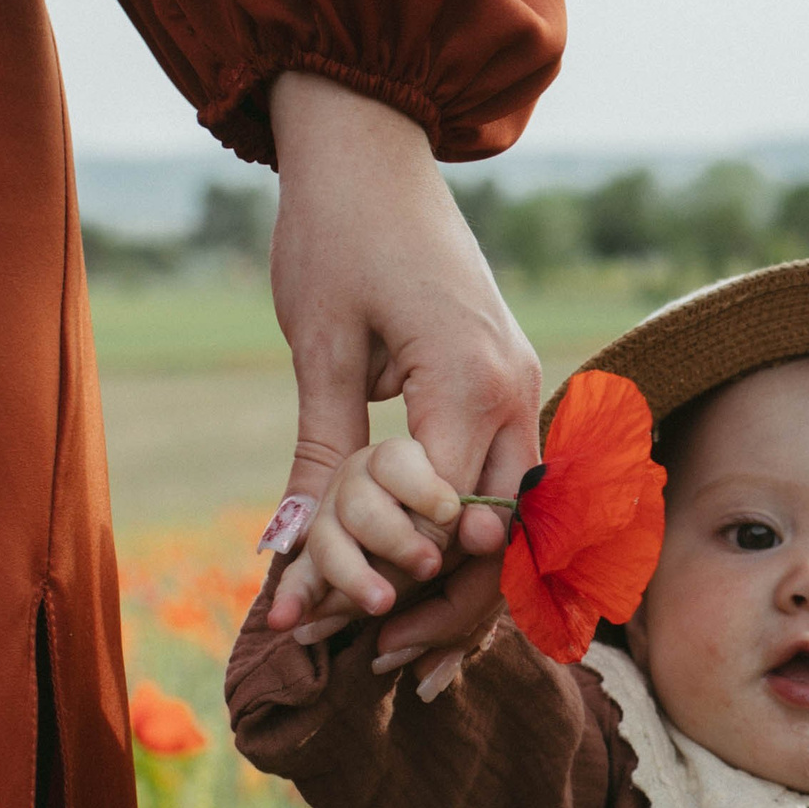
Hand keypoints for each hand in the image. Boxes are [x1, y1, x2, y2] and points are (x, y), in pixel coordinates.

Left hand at [260, 73, 538, 674]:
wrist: (373, 144)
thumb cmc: (335, 230)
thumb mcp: (317, 347)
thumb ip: (319, 454)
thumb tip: (284, 553)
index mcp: (473, 383)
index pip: (449, 519)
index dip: (397, 580)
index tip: (337, 626)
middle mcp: (520, 391)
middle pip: (504, 538)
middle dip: (447, 608)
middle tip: (382, 663)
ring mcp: (524, 387)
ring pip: (516, 520)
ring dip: (466, 585)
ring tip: (411, 647)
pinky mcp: (508, 382)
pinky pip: (507, 482)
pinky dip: (474, 538)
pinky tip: (434, 581)